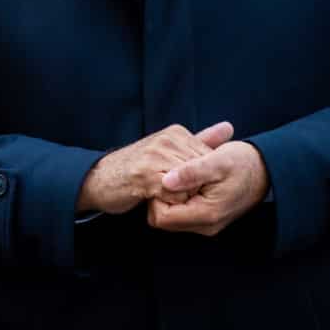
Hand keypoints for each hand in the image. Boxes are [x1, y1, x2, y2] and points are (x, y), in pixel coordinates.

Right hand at [77, 122, 231, 215]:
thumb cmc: (137, 169)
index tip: (184, 185)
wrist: (100, 179)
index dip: (201, 179)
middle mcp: (167, 140)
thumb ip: (201, 140)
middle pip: (201, 172)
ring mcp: (156, 156)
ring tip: (162, 195)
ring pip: (189, 184)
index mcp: (176, 133)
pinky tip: (155, 199)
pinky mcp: (146, 176)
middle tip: (172, 192)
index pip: (208, 159)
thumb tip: (230, 127)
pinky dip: (170, 202)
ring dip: (180, 196)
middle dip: (194, 188)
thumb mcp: (170, 151)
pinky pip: (174, 194)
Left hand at [146, 140, 269, 236]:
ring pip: (171, 216)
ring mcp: (206, 224)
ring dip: (171, 196)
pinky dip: (180, 197)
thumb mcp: (218, 161)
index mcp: (206, 214)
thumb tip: (165, 181)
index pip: (161, 217)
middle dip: (161, 197)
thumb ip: (191, 172)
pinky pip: (182, 212)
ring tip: (181, 175)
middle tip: (171, 173)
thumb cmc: (244, 163)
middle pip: (163, 219)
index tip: (164, 176)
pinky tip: (188, 180)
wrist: (267, 170)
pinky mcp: (207, 218)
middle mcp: (205, 225)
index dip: (156, 196)